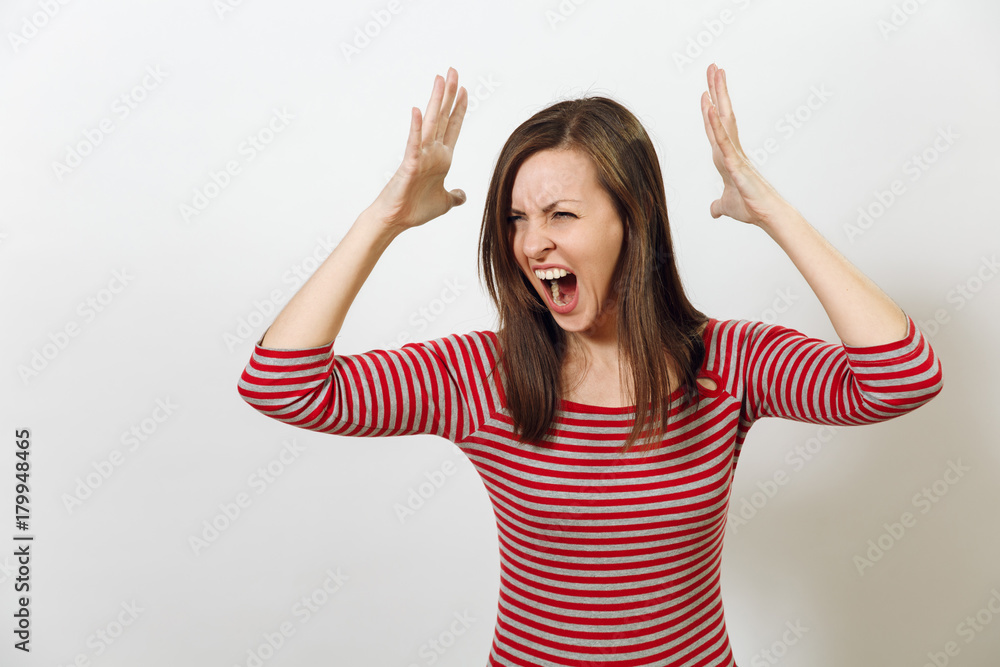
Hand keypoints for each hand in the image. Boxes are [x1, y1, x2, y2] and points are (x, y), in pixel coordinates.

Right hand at [373, 67, 467, 231]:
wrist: (397, 220)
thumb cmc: (415, 210)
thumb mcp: (445, 203)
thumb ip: (455, 196)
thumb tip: (462, 195)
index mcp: (442, 158)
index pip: (453, 127)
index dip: (460, 108)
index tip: (466, 89)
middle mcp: (432, 152)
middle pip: (444, 117)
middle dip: (450, 94)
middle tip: (453, 70)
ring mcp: (421, 155)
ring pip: (432, 123)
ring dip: (437, 101)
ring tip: (440, 78)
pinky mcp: (410, 164)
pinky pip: (414, 143)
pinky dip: (417, 128)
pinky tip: (419, 111)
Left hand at [700, 64, 790, 228]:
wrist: (767, 215)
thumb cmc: (751, 208)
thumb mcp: (726, 206)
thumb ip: (719, 205)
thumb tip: (714, 210)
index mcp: (726, 156)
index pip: (715, 127)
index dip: (710, 108)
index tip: (706, 90)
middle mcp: (730, 149)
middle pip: (721, 113)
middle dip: (716, 89)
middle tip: (713, 66)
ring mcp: (733, 153)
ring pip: (723, 119)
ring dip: (718, 95)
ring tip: (714, 73)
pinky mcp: (735, 163)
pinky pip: (722, 140)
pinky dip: (715, 125)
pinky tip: (709, 108)